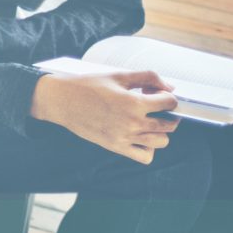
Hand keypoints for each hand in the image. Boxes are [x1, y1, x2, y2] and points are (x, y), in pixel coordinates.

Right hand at [32, 70, 181, 163]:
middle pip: (170, 124)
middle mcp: (133, 122)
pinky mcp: (117, 147)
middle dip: (167, 114)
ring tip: (148, 122)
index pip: (170, 103)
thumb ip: (147, 77)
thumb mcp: (118, 76)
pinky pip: (145, 156)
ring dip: (160, 131)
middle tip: (153, 107)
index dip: (167, 97)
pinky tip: (140, 137)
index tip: (156, 94)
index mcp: (134, 102)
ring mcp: (125, 137)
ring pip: (162, 141)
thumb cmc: (88, 86)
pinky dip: (148, 149)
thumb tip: (170, 87)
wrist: (62, 101)